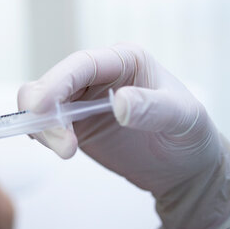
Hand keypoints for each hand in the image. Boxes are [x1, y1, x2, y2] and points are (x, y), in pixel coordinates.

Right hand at [18, 44, 229, 228]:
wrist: (183, 167)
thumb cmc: (189, 134)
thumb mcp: (183, 118)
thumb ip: (154, 108)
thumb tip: (120, 103)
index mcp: (124, 61)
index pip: (82, 64)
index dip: (56, 81)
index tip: (40, 106)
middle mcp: (97, 76)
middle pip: (51, 82)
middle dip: (45, 111)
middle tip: (62, 143)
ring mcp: (81, 100)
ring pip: (40, 104)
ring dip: (44, 128)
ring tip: (68, 152)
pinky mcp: (72, 124)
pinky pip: (43, 124)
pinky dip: (43, 136)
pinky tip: (61, 149)